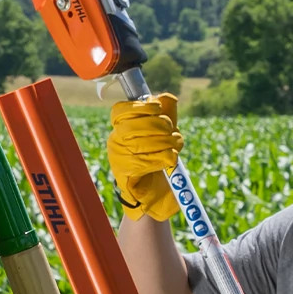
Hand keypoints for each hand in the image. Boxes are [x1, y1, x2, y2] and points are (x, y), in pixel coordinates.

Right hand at [107, 95, 182, 221]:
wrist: (151, 196)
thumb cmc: (156, 161)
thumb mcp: (162, 135)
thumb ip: (165, 115)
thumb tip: (169, 97)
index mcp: (120, 128)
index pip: (120, 111)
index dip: (140, 106)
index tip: (157, 107)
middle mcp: (115, 142)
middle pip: (133, 125)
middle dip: (158, 124)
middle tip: (172, 129)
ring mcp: (118, 159)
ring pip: (141, 143)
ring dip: (165, 141)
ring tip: (177, 143)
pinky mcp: (126, 175)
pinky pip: (146, 162)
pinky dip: (163, 158)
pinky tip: (172, 158)